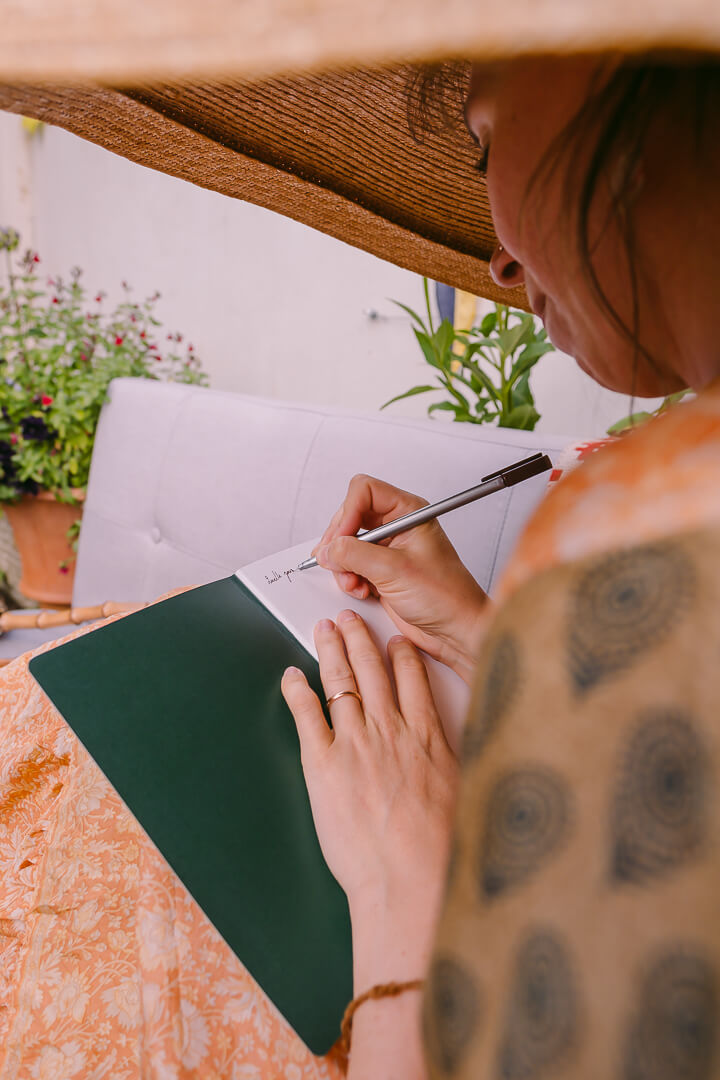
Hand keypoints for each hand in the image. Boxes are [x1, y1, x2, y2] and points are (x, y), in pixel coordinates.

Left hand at [281, 608, 457, 989]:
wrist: (409, 879)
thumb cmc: (439, 850)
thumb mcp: (464, 795)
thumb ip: (456, 765)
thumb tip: (465, 758)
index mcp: (427, 737)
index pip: (413, 678)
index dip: (401, 654)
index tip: (395, 640)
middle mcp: (390, 731)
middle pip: (372, 669)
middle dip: (360, 637)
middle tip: (350, 617)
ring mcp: (355, 744)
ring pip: (341, 680)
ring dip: (330, 650)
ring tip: (324, 630)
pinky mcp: (323, 764)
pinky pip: (307, 714)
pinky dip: (298, 690)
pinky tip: (292, 676)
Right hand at [314, 474, 489, 682]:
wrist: (454, 630)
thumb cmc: (446, 596)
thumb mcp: (395, 570)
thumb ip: (355, 554)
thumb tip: (329, 549)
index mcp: (409, 512)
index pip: (364, 491)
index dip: (348, 512)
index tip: (342, 538)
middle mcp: (397, 526)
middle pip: (349, 516)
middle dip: (341, 542)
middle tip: (340, 562)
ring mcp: (387, 549)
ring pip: (346, 542)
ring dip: (343, 564)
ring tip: (354, 581)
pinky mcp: (380, 570)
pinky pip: (350, 564)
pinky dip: (348, 577)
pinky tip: (361, 589)